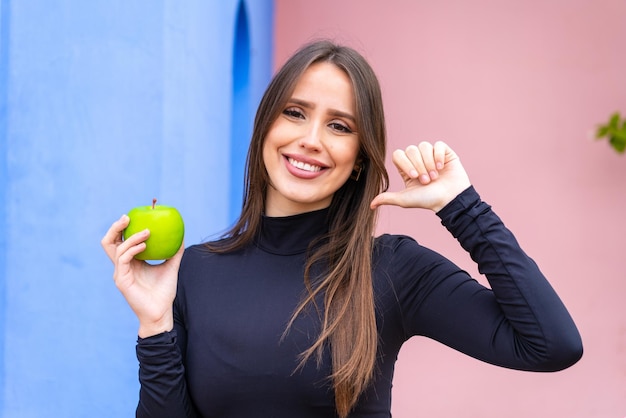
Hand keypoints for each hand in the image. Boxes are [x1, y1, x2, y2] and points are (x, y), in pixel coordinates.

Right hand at [101, 214, 183, 336]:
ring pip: (116, 248)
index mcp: (131, 262)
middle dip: (115, 227)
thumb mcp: (171, 267)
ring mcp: (120, 273)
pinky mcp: (121, 280)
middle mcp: (122, 266)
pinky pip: (123, 259)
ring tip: (146, 232)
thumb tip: (182, 235)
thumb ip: (174, 252)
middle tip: (127, 217)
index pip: (121, 240)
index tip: (135, 214)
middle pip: (109, 242)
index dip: (124, 227)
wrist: (161, 312)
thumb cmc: (164, 292)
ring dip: (131, 237)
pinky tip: (144, 245)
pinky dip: (132, 249)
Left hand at [370, 141, 470, 211]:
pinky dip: (438, 156)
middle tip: (426, 180)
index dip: (405, 163)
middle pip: (411, 150)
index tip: (413, 176)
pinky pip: (438, 145)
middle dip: (419, 166)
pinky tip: (442, 167)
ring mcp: (431, 155)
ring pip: (423, 146)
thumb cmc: (428, 200)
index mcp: (407, 168)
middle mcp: (418, 160)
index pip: (398, 155)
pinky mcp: (445, 153)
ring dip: (429, 163)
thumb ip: (387, 198)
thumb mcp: (404, 200)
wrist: (450, 200)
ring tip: (435, 176)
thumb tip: (370, 204)